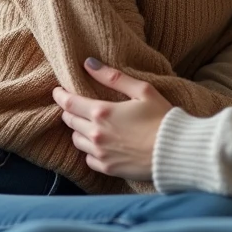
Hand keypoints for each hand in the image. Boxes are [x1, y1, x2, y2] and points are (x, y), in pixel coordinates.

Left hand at [52, 58, 172, 180]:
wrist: (174, 151)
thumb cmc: (161, 117)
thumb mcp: (142, 90)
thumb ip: (113, 77)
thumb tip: (88, 63)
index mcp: (102, 112)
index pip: (69, 103)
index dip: (60, 95)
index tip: (57, 91)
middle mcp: (96, 134)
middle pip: (70, 121)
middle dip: (69, 111)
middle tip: (73, 106)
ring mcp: (101, 153)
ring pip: (77, 140)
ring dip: (78, 131)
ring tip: (86, 124)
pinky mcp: (108, 168)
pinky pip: (88, 159)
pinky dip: (89, 151)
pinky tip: (99, 145)